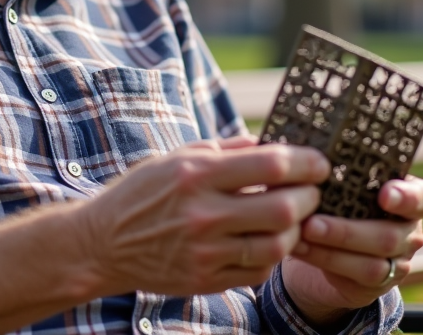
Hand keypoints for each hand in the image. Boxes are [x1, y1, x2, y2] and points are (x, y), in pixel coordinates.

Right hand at [75, 136, 329, 297]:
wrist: (102, 243)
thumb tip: (273, 142)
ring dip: (296, 230)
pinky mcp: (205, 280)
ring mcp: (205, 251)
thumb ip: (227, 150)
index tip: (320, 162)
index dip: (306, 162)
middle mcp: (203, 214)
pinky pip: (258, 271)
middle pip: (284, 208)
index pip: (271, 165)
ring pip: (277, 245)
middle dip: (310, 197)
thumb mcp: (178, 158)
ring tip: (294, 218)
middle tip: (312, 191)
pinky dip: (271, 256)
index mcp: (197, 175)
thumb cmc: (143, 192)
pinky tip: (268, 241)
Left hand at [282, 176, 422, 324]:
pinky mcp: (378, 284)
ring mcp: (398, 260)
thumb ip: (340, 167)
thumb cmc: (339, 195)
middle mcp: (410, 230)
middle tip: (312, 222)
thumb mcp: (344, 179)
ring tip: (302, 234)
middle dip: (347, 231)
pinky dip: (324, 260)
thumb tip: (309, 150)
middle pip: (389, 236)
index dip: (406, 198)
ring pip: (372, 262)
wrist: (330, 239)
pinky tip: (299, 247)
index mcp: (410, 197)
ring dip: (332, 248)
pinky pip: (355, 277)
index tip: (384, 194)